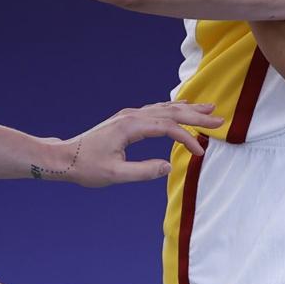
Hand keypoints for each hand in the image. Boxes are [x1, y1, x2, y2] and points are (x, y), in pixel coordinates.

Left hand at [47, 101, 222, 187]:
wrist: (64, 157)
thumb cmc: (86, 167)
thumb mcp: (114, 175)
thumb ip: (143, 171)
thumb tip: (168, 166)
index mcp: (130, 127)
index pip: (167, 127)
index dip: (187, 138)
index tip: (200, 153)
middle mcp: (132, 116)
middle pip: (170, 112)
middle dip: (196, 116)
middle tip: (220, 119)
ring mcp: (130, 115)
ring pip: (164, 108)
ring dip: (187, 109)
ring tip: (208, 109)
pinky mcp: (128, 119)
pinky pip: (156, 110)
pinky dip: (173, 109)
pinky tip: (182, 109)